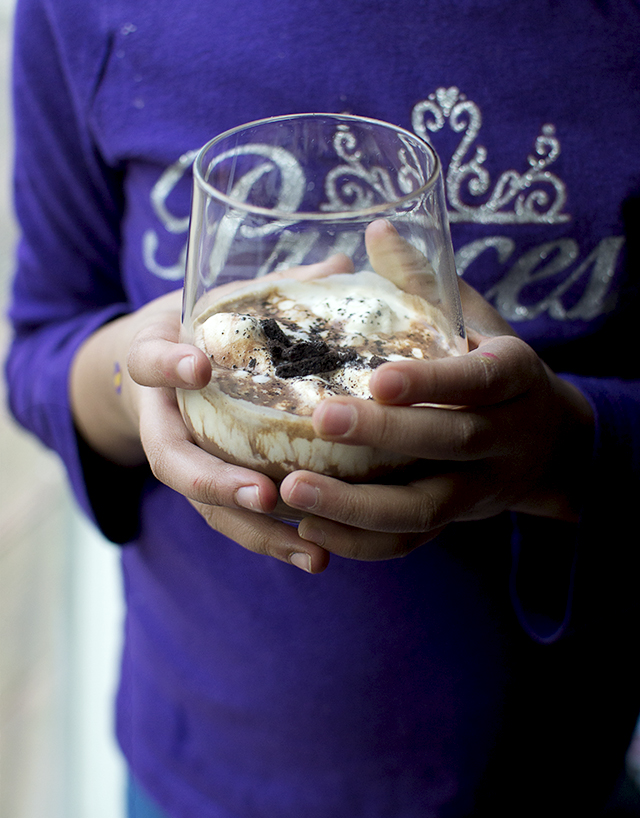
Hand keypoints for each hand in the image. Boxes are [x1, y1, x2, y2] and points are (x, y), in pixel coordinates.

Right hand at [71, 258, 354, 572]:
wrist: (157, 367)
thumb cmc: (200, 327)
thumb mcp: (224, 298)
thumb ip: (276, 287)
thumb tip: (345, 263)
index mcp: (157, 360)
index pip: (148, 360)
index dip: (167, 366)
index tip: (198, 366)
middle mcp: (163, 418)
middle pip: (173, 460)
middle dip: (215, 480)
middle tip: (260, 495)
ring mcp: (182, 459)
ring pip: (205, 506)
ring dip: (256, 531)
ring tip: (310, 552)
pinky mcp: (206, 487)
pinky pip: (231, 521)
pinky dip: (271, 541)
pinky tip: (317, 555)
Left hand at [279, 280, 593, 561]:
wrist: (547, 444)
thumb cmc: (493, 368)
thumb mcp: (474, 320)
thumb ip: (425, 283)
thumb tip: (377, 229)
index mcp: (515, 377)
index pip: (481, 379)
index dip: (433, 381)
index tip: (378, 377)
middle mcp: (506, 438)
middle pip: (449, 442)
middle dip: (384, 435)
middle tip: (320, 420)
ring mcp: (482, 489)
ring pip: (425, 509)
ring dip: (358, 506)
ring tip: (292, 490)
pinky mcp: (456, 521)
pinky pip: (410, 543)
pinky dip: (360, 541)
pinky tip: (309, 527)